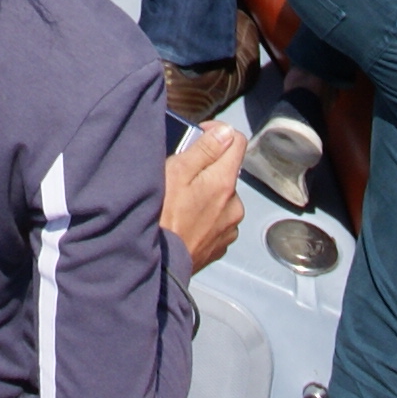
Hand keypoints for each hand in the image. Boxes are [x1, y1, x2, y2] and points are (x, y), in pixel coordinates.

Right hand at [160, 122, 246, 267]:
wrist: (159, 264)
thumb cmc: (163, 217)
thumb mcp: (176, 173)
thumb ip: (204, 150)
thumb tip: (227, 133)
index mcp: (225, 182)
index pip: (237, 141)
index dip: (217, 133)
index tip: (199, 137)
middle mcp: (235, 204)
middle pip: (227, 171)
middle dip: (207, 168)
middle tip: (180, 176)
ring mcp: (230, 227)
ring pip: (222, 197)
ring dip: (207, 194)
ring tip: (181, 203)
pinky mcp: (222, 244)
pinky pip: (219, 219)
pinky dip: (207, 216)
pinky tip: (186, 221)